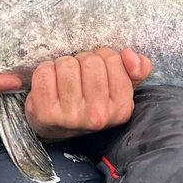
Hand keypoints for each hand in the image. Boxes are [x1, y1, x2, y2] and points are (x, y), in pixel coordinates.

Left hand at [26, 47, 152, 139]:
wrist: (58, 128)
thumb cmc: (92, 101)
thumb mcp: (121, 87)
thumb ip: (138, 69)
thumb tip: (130, 55)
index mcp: (121, 108)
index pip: (113, 60)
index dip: (103, 57)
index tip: (98, 70)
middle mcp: (98, 116)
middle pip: (89, 61)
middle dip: (82, 60)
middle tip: (79, 75)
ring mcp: (71, 117)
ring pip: (67, 64)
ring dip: (63, 65)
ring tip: (64, 80)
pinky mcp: (46, 114)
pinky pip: (44, 73)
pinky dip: (44, 71)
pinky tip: (50, 84)